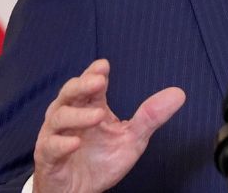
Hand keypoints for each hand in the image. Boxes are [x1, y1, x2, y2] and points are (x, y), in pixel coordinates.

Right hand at [33, 59, 185, 192]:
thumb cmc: (101, 161)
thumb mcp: (132, 139)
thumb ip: (150, 117)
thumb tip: (179, 93)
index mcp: (89, 107)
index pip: (89, 85)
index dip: (94, 74)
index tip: (104, 65)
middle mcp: (69, 116)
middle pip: (70, 93)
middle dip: (82, 85)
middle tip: (98, 81)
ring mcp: (56, 135)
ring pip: (59, 116)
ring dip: (77, 115)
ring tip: (98, 116)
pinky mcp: (48, 157)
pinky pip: (51, 147)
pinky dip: (61, 143)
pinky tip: (75, 142)